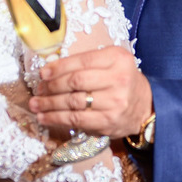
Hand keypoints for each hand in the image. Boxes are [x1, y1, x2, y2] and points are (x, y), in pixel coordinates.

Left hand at [30, 46, 151, 137]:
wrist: (146, 105)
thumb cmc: (122, 80)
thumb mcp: (112, 62)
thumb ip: (87, 63)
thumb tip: (51, 70)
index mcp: (118, 59)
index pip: (82, 62)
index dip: (58, 67)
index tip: (43, 73)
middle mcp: (118, 79)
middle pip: (76, 82)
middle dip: (52, 86)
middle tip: (39, 89)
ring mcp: (114, 102)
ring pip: (73, 103)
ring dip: (50, 104)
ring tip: (36, 104)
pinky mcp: (108, 122)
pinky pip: (77, 120)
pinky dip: (57, 119)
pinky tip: (45, 118)